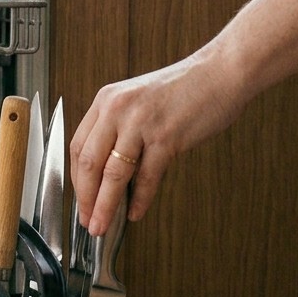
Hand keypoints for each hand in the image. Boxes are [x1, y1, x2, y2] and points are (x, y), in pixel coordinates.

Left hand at [69, 52, 245, 235]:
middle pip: (89, 163)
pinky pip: (146, 176)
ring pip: (113, 174)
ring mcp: (140, 123)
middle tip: (87, 221)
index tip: (79, 200)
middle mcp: (117, 109)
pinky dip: (139, 199)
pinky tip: (135, 212)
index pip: (78, 147)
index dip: (76, 180)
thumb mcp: (137, 101)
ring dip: (106, 206)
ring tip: (103, 224)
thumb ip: (119, 129)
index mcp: (106, 100)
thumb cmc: (184, 89)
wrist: (221, 72)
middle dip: (85, 199)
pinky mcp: (166, 136)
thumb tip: (107, 173)